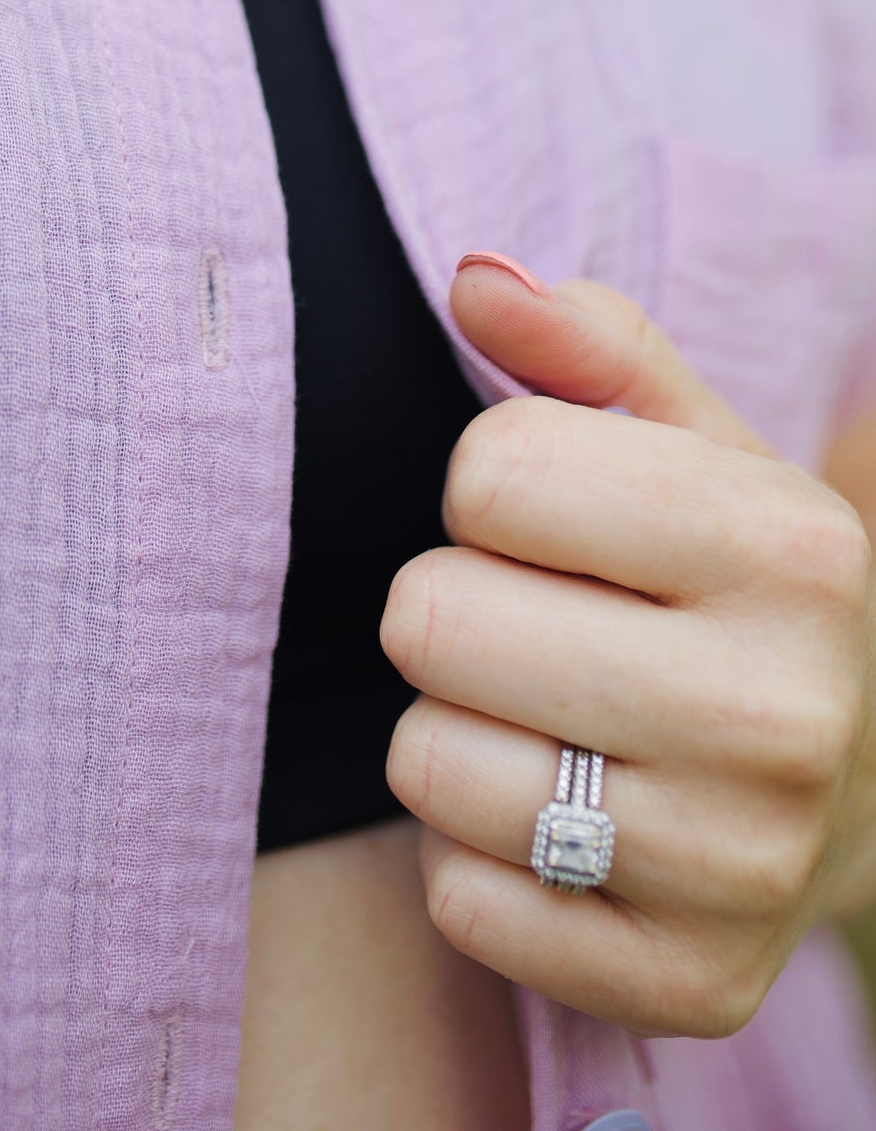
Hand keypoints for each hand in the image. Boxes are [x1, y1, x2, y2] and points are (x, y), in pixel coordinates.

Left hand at [379, 251, 875, 1038]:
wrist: (857, 784)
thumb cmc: (727, 582)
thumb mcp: (687, 439)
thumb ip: (582, 342)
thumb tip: (474, 275)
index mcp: (790, 547)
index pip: (490, 471)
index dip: (493, 487)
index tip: (558, 524)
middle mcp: (782, 714)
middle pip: (435, 619)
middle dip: (457, 605)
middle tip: (543, 626)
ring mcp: (741, 869)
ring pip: (427, 762)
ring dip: (457, 730)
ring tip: (554, 720)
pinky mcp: (685, 986)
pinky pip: (458, 900)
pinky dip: (477, 855)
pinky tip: (567, 824)